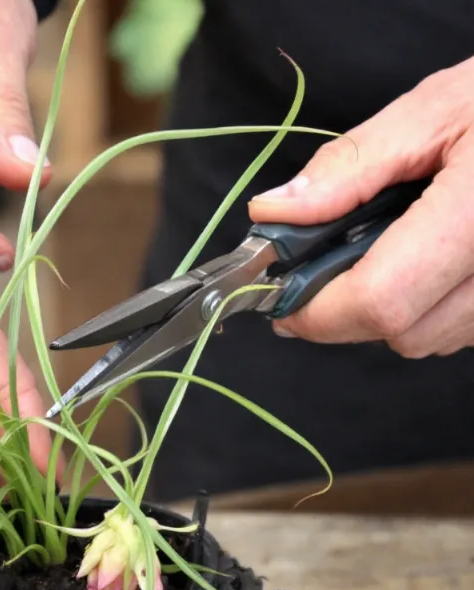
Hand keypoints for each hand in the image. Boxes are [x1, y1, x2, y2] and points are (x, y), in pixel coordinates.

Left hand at [248, 56, 473, 357]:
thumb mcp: (436, 109)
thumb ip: (351, 166)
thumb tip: (275, 213)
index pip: (381, 300)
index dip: (317, 310)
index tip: (279, 295)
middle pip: (402, 333)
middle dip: (345, 310)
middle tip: (323, 266)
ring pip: (430, 338)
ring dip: (388, 308)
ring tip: (389, 247)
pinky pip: (460, 328)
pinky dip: (427, 306)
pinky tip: (428, 260)